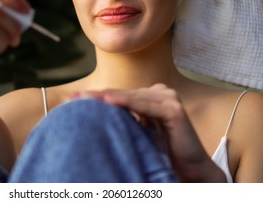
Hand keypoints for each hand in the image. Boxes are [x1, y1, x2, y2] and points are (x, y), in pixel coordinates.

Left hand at [74, 84, 226, 181]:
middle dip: (95, 96)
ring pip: (130, 97)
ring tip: (83, 99)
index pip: (118, 95)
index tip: (72, 99)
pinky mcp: (173, 108)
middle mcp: (160, 93)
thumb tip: (94, 116)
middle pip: (121, 94)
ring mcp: (168, 98)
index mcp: (150, 97)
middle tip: (72, 97)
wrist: (190, 170)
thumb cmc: (162, 153)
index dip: (96, 96)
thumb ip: (124, 120)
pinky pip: (144, 105)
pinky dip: (126, 103)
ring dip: (105, 98)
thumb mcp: (137, 133)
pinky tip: (107, 101)